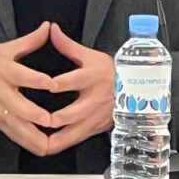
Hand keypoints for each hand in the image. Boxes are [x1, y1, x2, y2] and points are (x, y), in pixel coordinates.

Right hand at [0, 22, 52, 156]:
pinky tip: (41, 149)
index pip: (20, 75)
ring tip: (49, 144)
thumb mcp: (5, 49)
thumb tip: (47, 27)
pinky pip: (12, 134)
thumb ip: (29, 41)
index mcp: (4, 70)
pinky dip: (27, 143)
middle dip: (33, 115)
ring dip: (32, 136)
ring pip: (15, 125)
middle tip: (50, 120)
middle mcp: (0, 92)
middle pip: (16, 106)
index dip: (35, 79)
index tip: (51, 83)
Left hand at [46, 22, 114, 154]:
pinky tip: (50, 148)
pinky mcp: (97, 127)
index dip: (62, 82)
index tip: (49, 85)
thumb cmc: (109, 70)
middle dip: (61, 117)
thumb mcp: (90, 55)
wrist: (134, 88)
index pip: (76, 79)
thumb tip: (51, 29)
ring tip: (44, 143)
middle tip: (45, 121)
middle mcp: (94, 98)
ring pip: (78, 130)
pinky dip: (64, 144)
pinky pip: (79, 138)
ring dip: (61, 137)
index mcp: (92, 77)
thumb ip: (67, 45)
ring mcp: (96, 115)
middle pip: (77, 110)